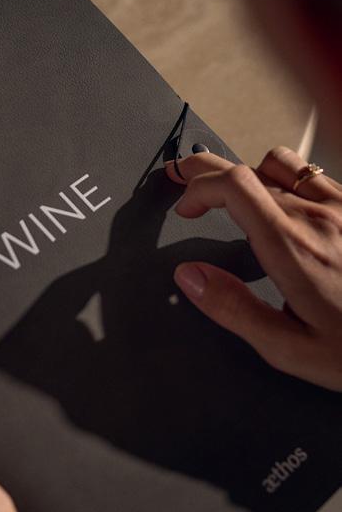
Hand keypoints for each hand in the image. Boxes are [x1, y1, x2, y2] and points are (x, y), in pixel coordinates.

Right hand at [165, 146, 341, 390]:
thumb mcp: (289, 348)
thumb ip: (233, 309)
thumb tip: (190, 277)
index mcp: (293, 249)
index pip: (233, 185)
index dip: (198, 186)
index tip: (185, 206)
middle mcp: (318, 218)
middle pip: (248, 168)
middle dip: (206, 168)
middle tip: (184, 176)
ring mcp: (341, 207)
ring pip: (280, 163)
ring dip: (246, 170)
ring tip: (232, 189)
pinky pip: (313, 173)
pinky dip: (284, 175)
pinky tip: (281, 197)